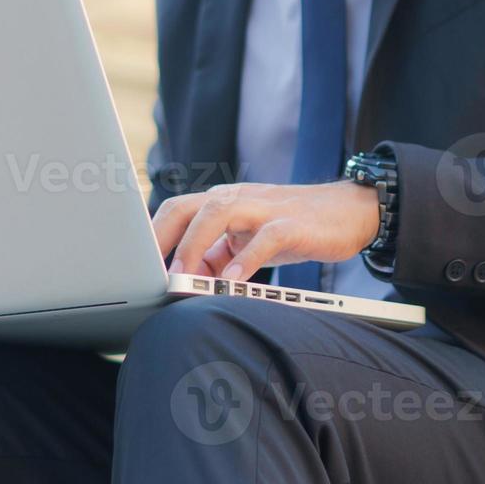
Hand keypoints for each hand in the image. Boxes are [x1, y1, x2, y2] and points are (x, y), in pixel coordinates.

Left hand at [153, 181, 379, 281]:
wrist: (350, 212)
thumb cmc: (294, 227)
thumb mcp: (249, 242)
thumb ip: (218, 257)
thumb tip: (184, 283)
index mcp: (224, 204)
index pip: (175, 211)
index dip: (151, 236)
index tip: (133, 268)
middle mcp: (238, 200)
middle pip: (187, 206)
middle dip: (162, 237)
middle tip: (147, 273)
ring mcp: (265, 208)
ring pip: (218, 213)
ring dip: (194, 245)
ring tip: (183, 277)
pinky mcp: (293, 223)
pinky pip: (265, 237)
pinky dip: (246, 259)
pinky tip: (234, 280)